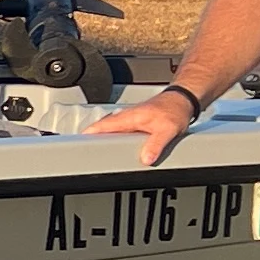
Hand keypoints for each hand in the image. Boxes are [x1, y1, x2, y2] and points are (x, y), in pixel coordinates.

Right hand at [85, 86, 199, 164]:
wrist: (182, 101)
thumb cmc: (174, 110)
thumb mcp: (167, 130)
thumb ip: (155, 145)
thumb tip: (145, 159)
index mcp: (129, 117)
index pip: (102, 125)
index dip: (88, 134)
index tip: (77, 143)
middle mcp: (126, 117)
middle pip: (102, 128)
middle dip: (91, 138)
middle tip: (82, 151)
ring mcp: (130, 119)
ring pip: (110, 129)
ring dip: (102, 137)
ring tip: (95, 151)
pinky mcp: (135, 122)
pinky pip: (118, 130)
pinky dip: (113, 137)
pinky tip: (115, 145)